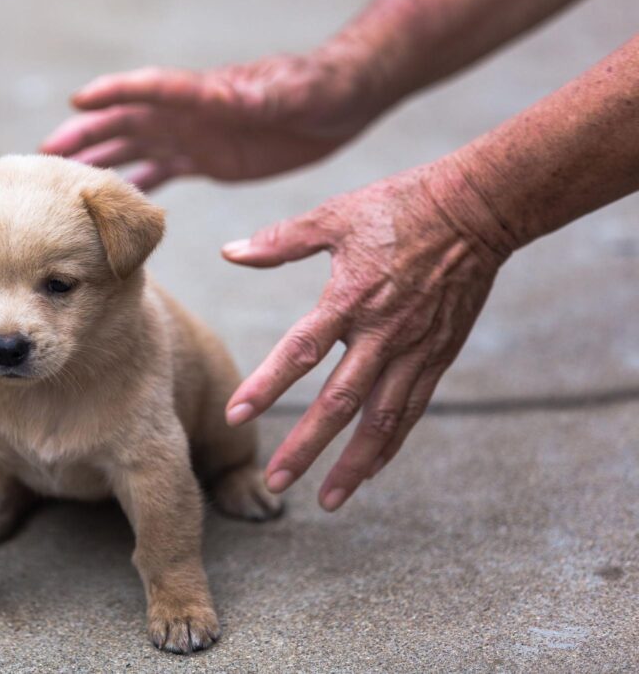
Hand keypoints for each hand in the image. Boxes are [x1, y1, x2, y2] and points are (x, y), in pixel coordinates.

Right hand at [40, 51, 383, 189]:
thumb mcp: (295, 92)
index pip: (150, 89)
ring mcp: (192, 136)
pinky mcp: (205, 159)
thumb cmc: (318, 89)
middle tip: (44, 156)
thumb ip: (263, 95)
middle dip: (85, 136)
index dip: (114, 94)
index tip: (76, 101)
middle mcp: (188, 114)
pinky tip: (110, 209)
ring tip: (61, 184)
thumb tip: (235, 97)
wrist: (338, 104)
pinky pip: (159, 173)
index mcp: (205, 93)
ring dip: (98, 164)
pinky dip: (133, 188)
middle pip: (124, 123)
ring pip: (132, 150)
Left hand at [221, 161, 503, 510]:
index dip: (266, 385)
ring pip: (382, 421)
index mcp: (350, 298)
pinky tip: (370, 470)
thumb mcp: (335, 216)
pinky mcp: (438, 357)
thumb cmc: (399, 206)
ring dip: (353, 464)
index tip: (235, 415)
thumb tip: (229, 252)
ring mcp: (416, 350)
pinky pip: (411, 411)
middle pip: (340, 403)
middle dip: (306, 447)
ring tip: (326, 499)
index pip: (300, 351)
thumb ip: (281, 241)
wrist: (477, 208)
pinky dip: (389, 445)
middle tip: (275, 481)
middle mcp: (383, 333)